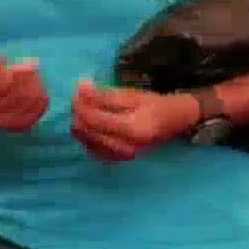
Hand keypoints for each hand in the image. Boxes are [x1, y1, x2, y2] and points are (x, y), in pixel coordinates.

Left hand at [70, 81, 199, 160]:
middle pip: (89, 132)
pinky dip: (87, 136)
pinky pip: (94, 150)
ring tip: (83, 108)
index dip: (81, 105)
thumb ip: (104, 95)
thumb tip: (80, 89)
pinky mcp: (118, 159)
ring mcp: (121, 156)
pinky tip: (89, 124)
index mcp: (132, 129)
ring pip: (88, 142)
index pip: (95, 119)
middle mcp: (126, 147)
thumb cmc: (152, 105)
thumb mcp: (130, 95)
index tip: (78, 90)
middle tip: (78, 98)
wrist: (171, 122)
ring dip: (80, 125)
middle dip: (78, 114)